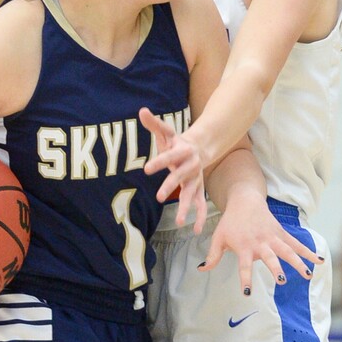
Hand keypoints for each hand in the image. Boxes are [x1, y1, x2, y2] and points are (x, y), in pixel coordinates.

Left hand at [139, 108, 206, 230]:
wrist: (200, 148)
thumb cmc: (177, 142)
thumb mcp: (166, 133)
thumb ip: (154, 123)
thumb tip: (141, 110)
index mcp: (182, 151)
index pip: (168, 156)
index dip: (158, 162)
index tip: (146, 169)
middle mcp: (190, 166)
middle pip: (180, 177)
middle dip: (170, 186)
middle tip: (159, 197)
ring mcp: (196, 179)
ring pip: (192, 194)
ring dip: (186, 207)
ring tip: (179, 221)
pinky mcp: (198, 189)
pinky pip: (200, 204)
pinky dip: (199, 217)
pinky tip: (195, 230)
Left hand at [200, 189, 321, 293]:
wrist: (245, 200)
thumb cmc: (230, 222)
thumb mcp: (218, 238)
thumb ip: (212, 256)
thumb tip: (202, 270)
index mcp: (244, 247)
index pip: (244, 266)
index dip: (245, 279)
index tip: (247, 293)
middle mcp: (260, 243)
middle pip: (270, 257)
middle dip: (276, 268)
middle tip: (281, 280)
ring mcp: (273, 238)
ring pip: (288, 251)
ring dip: (298, 263)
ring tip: (307, 275)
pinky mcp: (282, 234)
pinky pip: (297, 244)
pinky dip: (309, 252)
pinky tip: (319, 262)